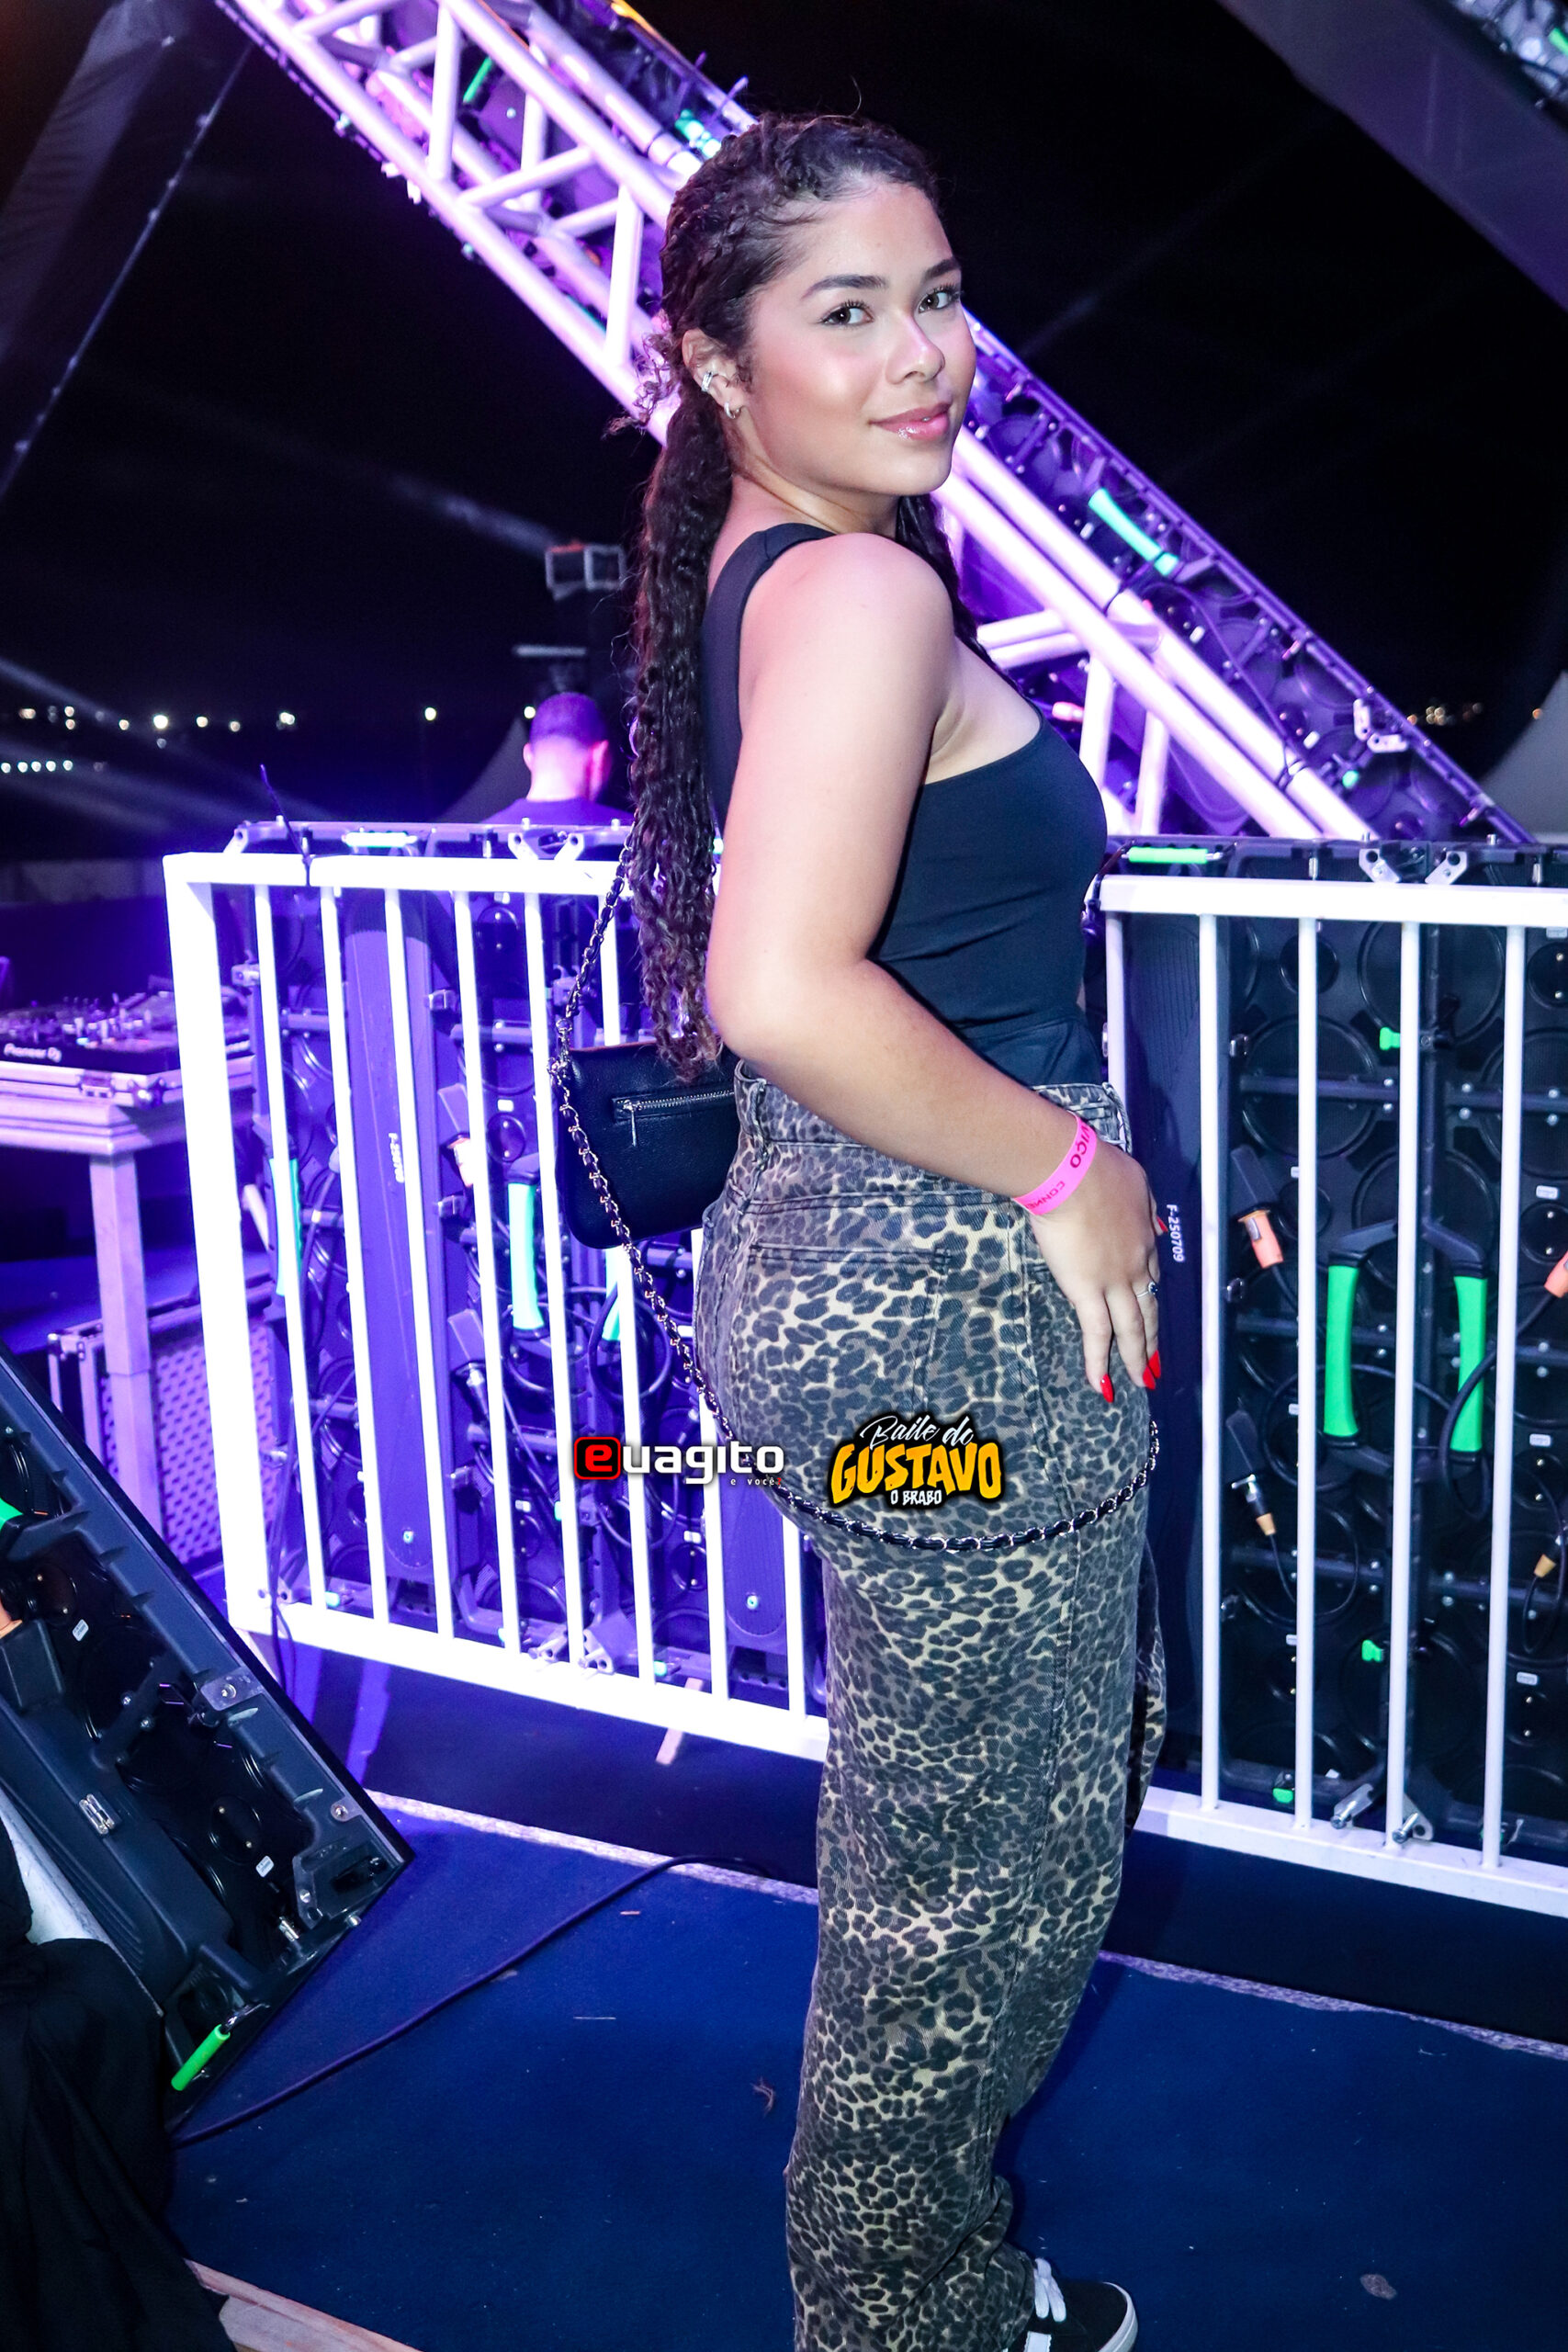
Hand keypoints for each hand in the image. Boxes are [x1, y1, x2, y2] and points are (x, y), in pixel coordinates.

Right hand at [1026, 1137, 1159, 1396]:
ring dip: (1137, 1356)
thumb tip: (1149, 1218)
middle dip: (1153, 1336)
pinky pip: (1096, 1333)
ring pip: (1131, 1327)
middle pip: (1148, 1306)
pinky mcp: (1087, 1291)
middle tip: (1158, 1360)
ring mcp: (1114, 1281)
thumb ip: (1142, 1203)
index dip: (1152, 1292)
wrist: (1072, 1173)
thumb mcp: (1134, 1179)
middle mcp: (1136, 1264)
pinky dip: (1099, 1362)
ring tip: (1142, 1379)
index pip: (1151, 1271)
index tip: (1151, 1304)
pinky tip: (1101, 1386)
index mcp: (1145, 1235)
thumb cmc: (1096, 1167)